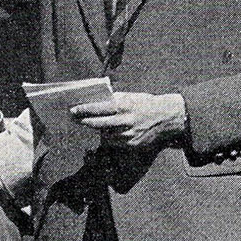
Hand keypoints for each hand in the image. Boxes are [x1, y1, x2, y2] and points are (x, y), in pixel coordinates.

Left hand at [71, 92, 187, 147]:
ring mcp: (129, 134)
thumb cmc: (146, 103)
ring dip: (99, 130)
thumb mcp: (130, 97)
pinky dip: (110, 137)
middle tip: (75, 119)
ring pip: (105, 134)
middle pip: (98, 124)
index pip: (98, 108)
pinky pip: (115, 142)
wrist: (168, 117)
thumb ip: (113, 100)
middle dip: (85, 122)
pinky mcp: (133, 144)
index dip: (83, 110)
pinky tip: (110, 132)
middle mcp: (126, 120)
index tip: (72, 110)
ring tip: (94, 124)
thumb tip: (94, 101)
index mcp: (124, 106)